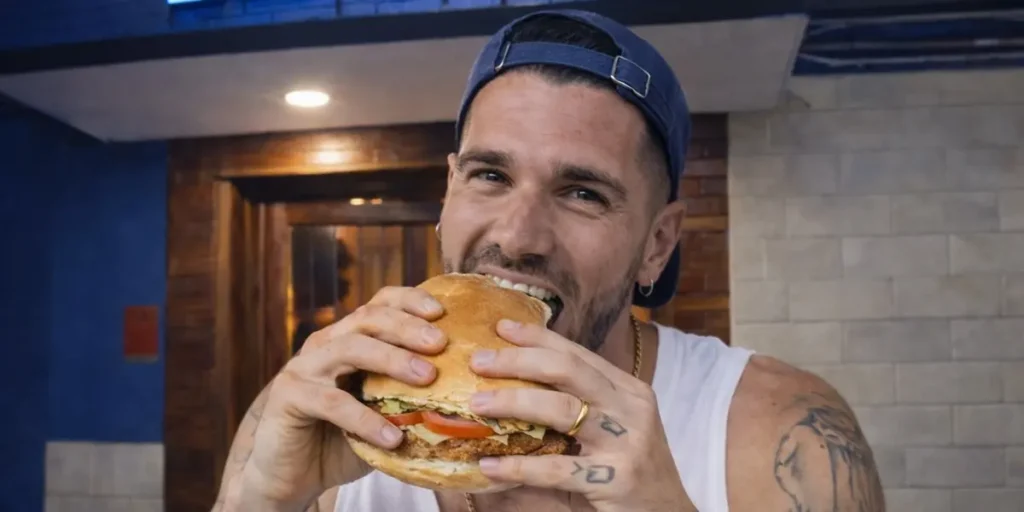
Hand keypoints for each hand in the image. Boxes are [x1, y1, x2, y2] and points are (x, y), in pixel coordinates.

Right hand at [237, 287, 448, 509]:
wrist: (290, 476)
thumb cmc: (342, 440)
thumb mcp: (382, 413)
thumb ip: (411, 398)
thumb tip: (467, 395)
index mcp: (348, 337)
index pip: (380, 303)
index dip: (410, 300)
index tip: (442, 312)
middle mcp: (325, 343)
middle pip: (368, 318)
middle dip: (407, 326)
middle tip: (440, 343)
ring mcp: (303, 367)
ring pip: (350, 348)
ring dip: (392, 359)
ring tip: (427, 378)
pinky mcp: (288, 396)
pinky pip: (332, 402)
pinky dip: (365, 418)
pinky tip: (392, 438)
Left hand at [466, 320, 694, 511]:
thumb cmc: (631, 471)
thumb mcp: (611, 431)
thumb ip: (576, 410)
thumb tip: (512, 391)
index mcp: (628, 390)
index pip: (577, 353)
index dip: (537, 337)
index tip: (501, 327)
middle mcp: (630, 408)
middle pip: (567, 369)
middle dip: (518, 360)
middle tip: (479, 361)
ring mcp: (627, 441)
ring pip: (561, 408)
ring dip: (513, 402)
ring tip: (477, 403)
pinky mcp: (616, 478)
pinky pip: (558, 468)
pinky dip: (519, 466)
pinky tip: (489, 465)